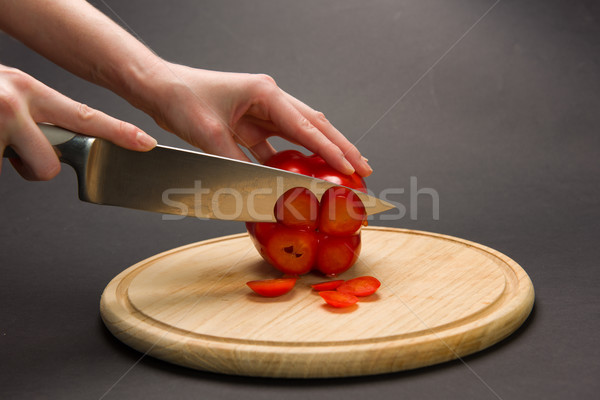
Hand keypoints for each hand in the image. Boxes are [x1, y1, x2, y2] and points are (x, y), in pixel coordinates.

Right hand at [0, 64, 156, 179]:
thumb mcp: (8, 90)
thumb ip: (37, 110)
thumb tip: (54, 134)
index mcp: (29, 89)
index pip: (83, 116)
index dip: (118, 132)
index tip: (146, 143)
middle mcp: (16, 105)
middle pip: (53, 163)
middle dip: (39, 167)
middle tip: (18, 152)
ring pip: (27, 172)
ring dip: (12, 165)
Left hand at [144, 63, 372, 176]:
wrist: (159, 88)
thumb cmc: (182, 98)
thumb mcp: (209, 134)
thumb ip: (237, 163)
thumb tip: (259, 190)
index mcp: (264, 92)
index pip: (306, 125)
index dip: (330, 149)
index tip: (350, 166)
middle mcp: (268, 99)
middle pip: (314, 125)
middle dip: (340, 147)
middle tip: (363, 166)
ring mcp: (261, 111)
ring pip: (301, 134)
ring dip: (322, 152)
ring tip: (345, 169)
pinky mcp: (251, 123)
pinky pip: (280, 143)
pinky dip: (295, 158)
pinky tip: (305, 172)